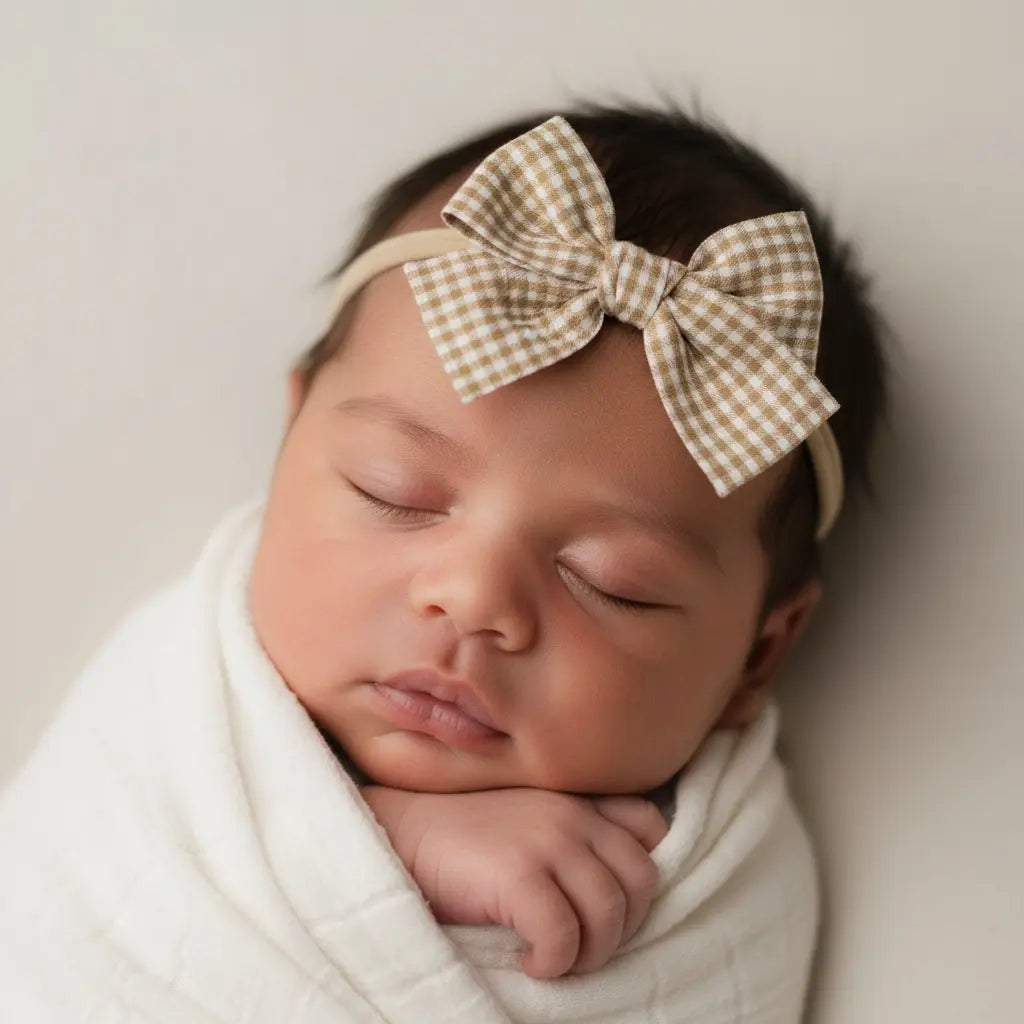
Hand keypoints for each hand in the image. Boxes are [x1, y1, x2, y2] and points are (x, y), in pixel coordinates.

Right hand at [361, 786, 666, 978]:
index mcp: (577, 801)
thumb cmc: (465, 837)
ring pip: (609, 913)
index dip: (640, 872)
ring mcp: (547, 842)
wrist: (402, 832)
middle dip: (623, 926)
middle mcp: (571, 815)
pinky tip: (531, 962)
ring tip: (558, 959)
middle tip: (584, 945)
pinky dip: (555, 962)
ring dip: (591, 952)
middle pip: (640, 880)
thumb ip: (572, 834)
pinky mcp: (518, 875)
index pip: (649, 826)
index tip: (609, 902)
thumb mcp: (529, 819)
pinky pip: (564, 935)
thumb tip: (615, 890)